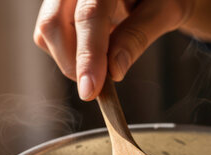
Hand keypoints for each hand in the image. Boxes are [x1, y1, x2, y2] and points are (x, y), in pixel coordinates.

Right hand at [33, 0, 210, 100]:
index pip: (89, 16)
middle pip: (54, 23)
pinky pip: (47, 36)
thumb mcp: (163, 12)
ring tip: (102, 64)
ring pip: (46, 32)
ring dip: (70, 61)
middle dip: (73, 63)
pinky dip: (66, 55)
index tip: (90, 90)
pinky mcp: (56, 7)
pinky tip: (92, 53)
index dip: (88, 55)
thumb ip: (138, 36)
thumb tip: (114, 71)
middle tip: (97, 87)